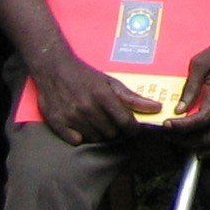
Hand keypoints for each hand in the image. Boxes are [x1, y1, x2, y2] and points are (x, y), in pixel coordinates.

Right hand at [33, 47, 160, 146]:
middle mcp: (87, 107)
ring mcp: (71, 116)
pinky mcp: (57, 122)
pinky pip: (76, 141)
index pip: (125, 122)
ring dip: (100, 134)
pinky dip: (81, 137)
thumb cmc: (85, 75)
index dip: (133, 129)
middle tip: (113, 123)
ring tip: (98, 123)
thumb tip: (156, 108)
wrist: (53, 68)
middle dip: (117, 131)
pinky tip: (83, 127)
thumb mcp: (111, 82)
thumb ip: (133, 97)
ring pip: (95, 138)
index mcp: (103, 95)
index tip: (133, 129)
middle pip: (111, 133)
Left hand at [168, 29, 209, 151]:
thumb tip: (179, 109)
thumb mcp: (200, 64)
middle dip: (183, 140)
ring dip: (195, 146)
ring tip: (178, 139)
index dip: (180, 127)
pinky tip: (196, 144)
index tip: (165, 124)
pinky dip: (208, 145)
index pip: (199, 122)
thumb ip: (189, 88)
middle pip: (205, 138)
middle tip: (167, 133)